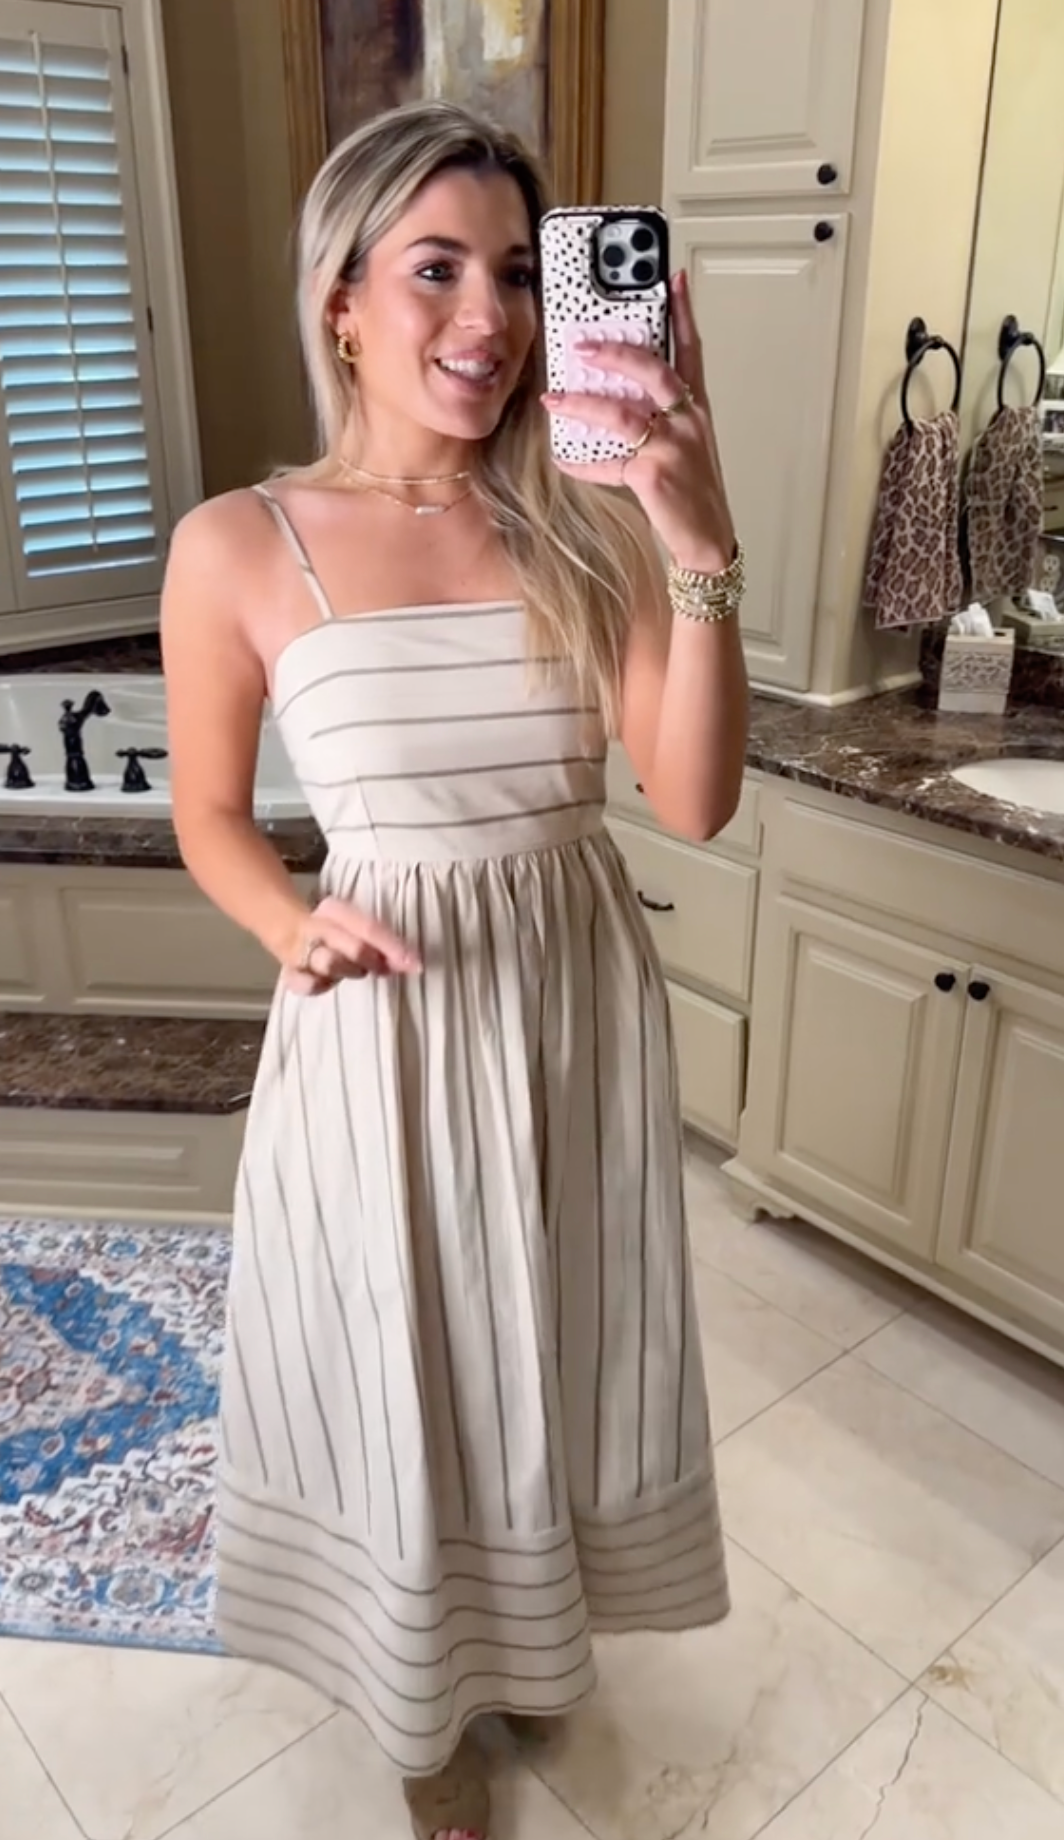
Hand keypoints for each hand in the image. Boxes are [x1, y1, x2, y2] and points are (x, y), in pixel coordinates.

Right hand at [279, 895, 421, 997]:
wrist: (288, 931)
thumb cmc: (336, 933)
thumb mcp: (358, 930)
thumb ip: (383, 945)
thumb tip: (411, 963)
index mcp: (334, 909)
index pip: (369, 928)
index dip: (394, 948)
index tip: (415, 965)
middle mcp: (316, 926)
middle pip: (353, 946)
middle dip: (375, 961)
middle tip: (384, 969)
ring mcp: (300, 950)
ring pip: (330, 964)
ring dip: (350, 971)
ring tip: (355, 970)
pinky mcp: (290, 974)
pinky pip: (308, 985)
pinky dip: (322, 986)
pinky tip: (328, 981)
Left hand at [542, 270, 734, 571]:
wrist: (708, 537)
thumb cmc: (691, 490)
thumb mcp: (683, 444)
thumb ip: (656, 416)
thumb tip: (611, 395)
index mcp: (696, 407)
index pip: (691, 350)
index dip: (684, 312)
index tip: (674, 278)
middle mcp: (688, 419)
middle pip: (653, 370)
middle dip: (616, 352)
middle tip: (582, 345)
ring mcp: (673, 445)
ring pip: (622, 412)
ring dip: (582, 403)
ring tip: (553, 398)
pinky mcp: (654, 473)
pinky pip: (607, 463)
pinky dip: (582, 463)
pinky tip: (563, 460)